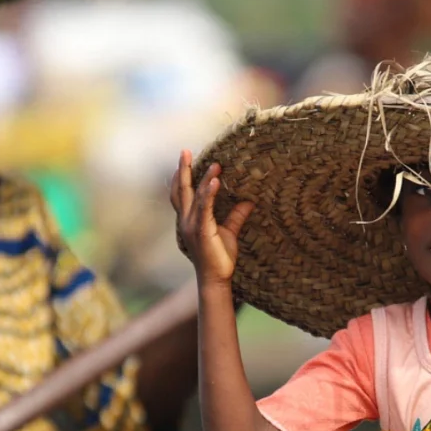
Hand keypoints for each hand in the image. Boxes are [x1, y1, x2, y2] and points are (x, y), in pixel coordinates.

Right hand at [170, 150, 253, 286]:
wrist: (216, 279)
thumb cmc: (220, 258)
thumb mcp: (230, 232)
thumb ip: (236, 216)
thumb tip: (249, 201)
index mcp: (189, 220)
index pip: (181, 194)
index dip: (181, 177)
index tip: (184, 160)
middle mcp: (185, 221)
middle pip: (181, 190)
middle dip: (182, 170)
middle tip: (185, 151)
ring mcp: (191, 225)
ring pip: (195, 195)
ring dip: (203, 178)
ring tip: (214, 164)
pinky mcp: (201, 230)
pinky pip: (204, 207)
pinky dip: (209, 193)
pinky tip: (215, 181)